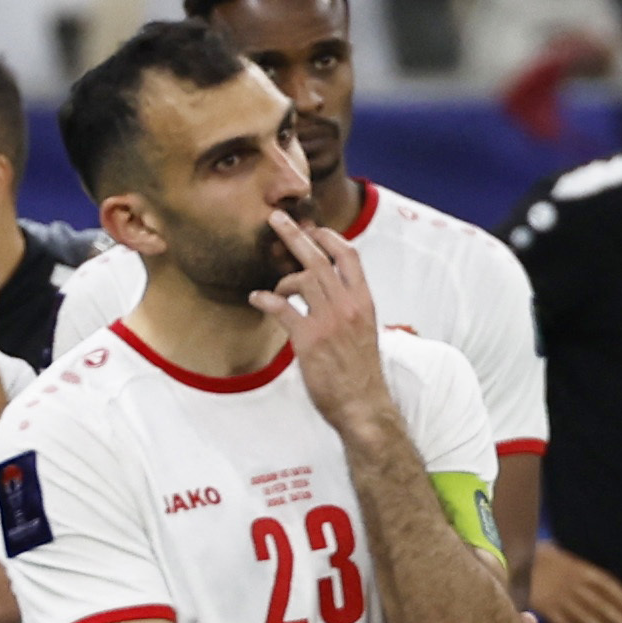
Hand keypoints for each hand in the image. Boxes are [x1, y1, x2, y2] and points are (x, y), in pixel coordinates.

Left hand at [251, 214, 396, 434]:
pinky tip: (256, 299)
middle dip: (296, 236)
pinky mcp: (309, 340)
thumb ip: (347, 308)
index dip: (330, 238)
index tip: (314, 230)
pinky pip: (283, 309)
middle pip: (320, 259)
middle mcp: (349, 305)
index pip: (350, 256)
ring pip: (302, 279)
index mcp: (364, 301)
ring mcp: (329, 321)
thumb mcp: (363, 331)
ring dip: (282, 279)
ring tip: (275, 290)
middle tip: (276, 219)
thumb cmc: (359, 370)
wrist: (362, 404)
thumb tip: (329, 292)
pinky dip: (266, 300)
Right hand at [528, 538, 621, 622]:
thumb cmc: (530, 554)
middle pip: (598, 602)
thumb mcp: (553, 549)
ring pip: (583, 615)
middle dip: (616, 617)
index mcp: (577, 568)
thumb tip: (573, 560)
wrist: (508, 560)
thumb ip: (567, 560)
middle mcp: (572, 584)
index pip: (604, 582)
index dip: (619, 594)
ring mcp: (558, 597)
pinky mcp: (544, 608)